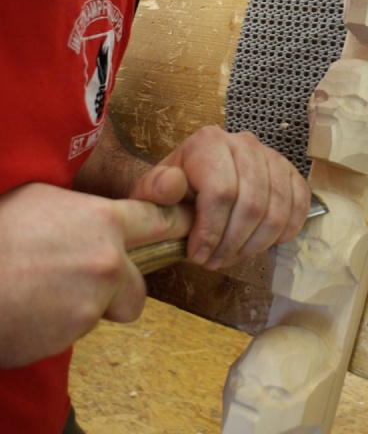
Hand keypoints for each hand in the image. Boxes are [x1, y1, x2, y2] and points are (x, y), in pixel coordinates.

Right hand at [0, 182, 192, 367]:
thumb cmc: (1, 231)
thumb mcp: (43, 199)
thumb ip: (83, 209)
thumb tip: (95, 215)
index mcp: (104, 221)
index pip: (159, 221)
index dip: (174, 224)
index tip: (186, 227)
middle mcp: (109, 261)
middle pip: (140, 284)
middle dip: (119, 287)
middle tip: (81, 278)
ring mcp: (94, 301)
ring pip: (109, 309)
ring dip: (89, 307)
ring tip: (48, 291)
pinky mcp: (75, 332)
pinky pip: (80, 330)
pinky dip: (63, 325)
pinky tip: (36, 309)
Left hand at [130, 126, 310, 270]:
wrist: (194, 182)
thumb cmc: (173, 192)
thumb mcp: (151, 191)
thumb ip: (155, 189)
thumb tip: (173, 184)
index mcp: (208, 142)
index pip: (221, 192)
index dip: (211, 231)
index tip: (198, 256)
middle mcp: (244, 142)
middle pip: (252, 204)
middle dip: (233, 243)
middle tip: (216, 262)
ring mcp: (271, 156)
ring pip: (277, 209)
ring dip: (256, 243)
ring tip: (234, 256)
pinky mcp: (289, 172)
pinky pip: (299, 204)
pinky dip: (285, 230)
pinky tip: (264, 243)